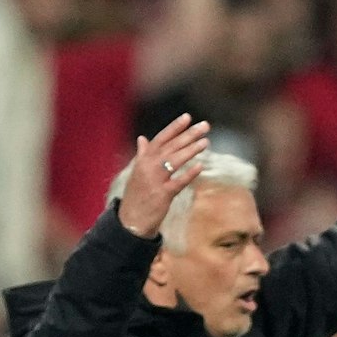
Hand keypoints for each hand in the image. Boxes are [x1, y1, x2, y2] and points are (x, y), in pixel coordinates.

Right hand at [116, 115, 210, 238]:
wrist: (130, 220)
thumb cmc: (137, 195)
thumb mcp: (137, 172)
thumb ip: (142, 154)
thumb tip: (142, 138)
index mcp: (143, 160)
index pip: (161, 139)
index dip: (174, 127)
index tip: (187, 117)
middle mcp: (148, 166)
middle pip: (171, 147)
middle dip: (188, 135)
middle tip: (205, 126)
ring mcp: (155, 180)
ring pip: (174, 161)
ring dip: (190, 150)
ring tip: (206, 142)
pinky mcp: (162, 195)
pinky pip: (178, 182)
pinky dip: (189, 174)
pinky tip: (201, 166)